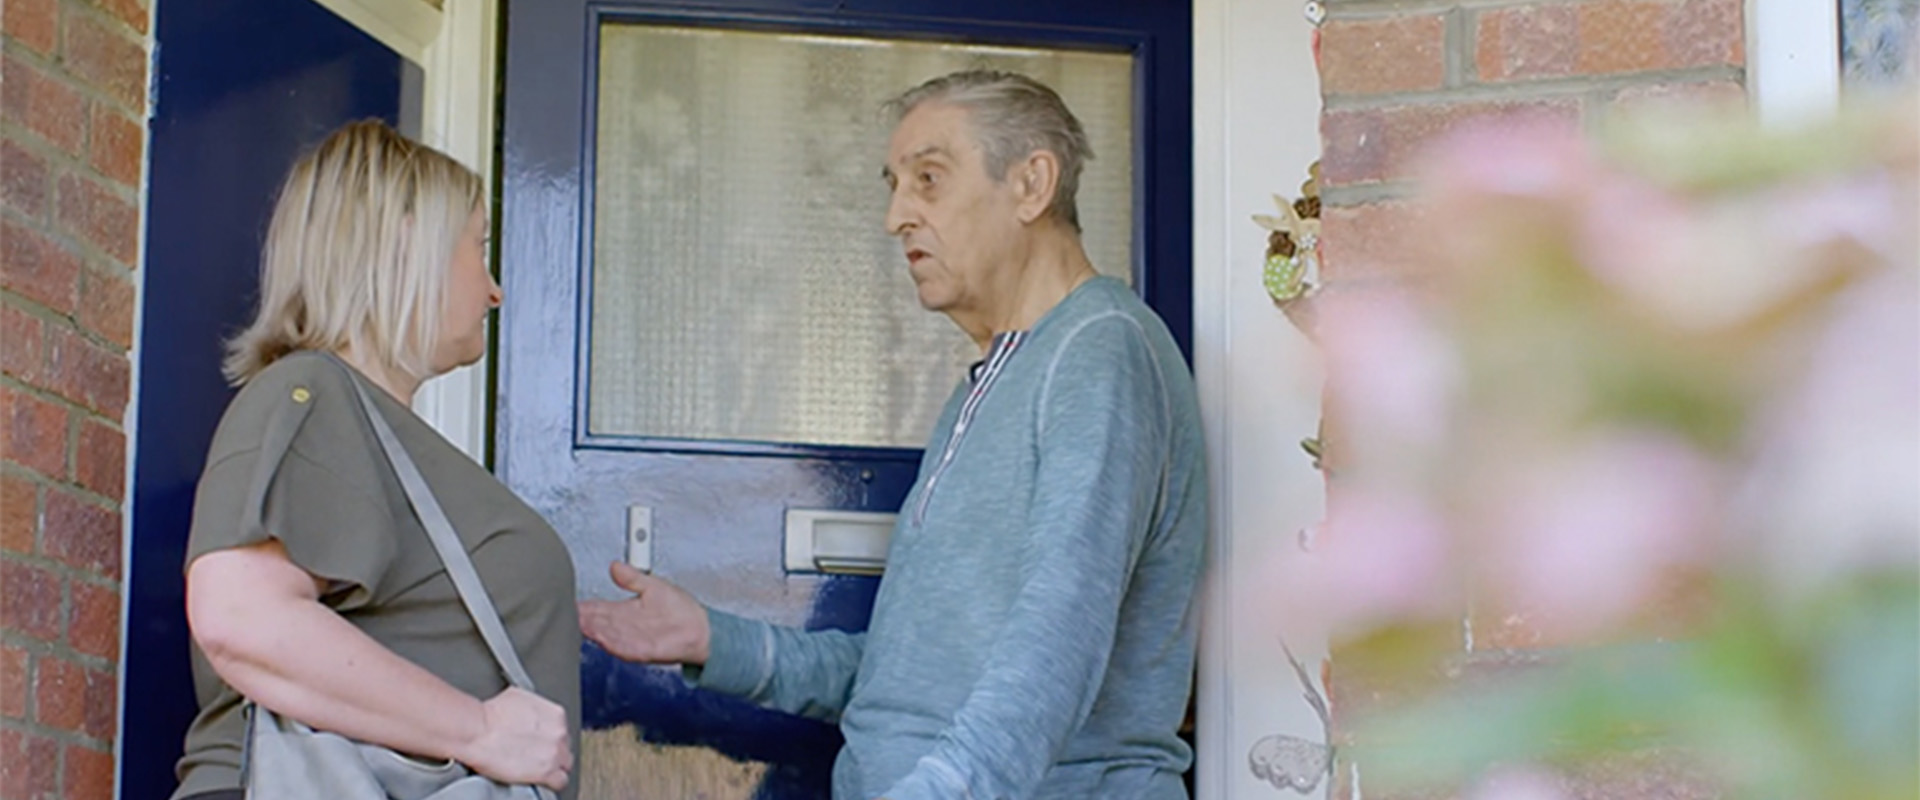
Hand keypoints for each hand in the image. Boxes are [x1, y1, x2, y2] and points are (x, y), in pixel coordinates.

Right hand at [457, 687, 571, 790]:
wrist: (478, 731)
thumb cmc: (490, 715)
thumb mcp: (518, 697)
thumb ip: (534, 706)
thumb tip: (530, 712)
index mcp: (556, 715)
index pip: (563, 732)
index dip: (551, 739)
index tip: (542, 743)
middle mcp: (559, 733)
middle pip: (565, 749)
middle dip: (552, 753)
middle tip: (536, 755)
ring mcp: (555, 754)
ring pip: (564, 766)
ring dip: (552, 768)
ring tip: (536, 769)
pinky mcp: (547, 773)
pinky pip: (560, 782)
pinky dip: (551, 783)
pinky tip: (541, 781)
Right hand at [579, 561, 710, 664]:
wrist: (701, 630)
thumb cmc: (681, 610)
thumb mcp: (654, 586)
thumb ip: (633, 578)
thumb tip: (615, 565)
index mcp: (625, 611)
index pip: (597, 608)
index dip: (584, 605)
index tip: (568, 601)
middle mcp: (625, 626)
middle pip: (597, 622)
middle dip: (582, 618)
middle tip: (566, 612)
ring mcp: (631, 640)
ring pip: (605, 634)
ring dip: (593, 630)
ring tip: (579, 622)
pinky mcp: (642, 651)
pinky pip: (623, 648)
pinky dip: (612, 642)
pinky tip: (601, 637)